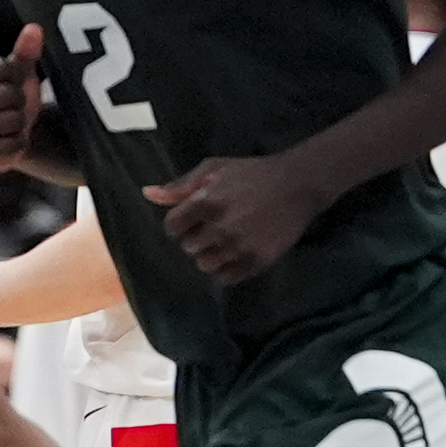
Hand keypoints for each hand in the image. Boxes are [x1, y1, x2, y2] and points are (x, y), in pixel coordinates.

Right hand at [0, 26, 46, 177]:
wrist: (10, 133)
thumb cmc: (10, 96)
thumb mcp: (18, 73)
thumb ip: (25, 51)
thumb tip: (34, 30)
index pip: (0, 69)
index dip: (16, 75)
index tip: (12, 81)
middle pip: (5, 96)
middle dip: (20, 100)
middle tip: (16, 105)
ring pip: (9, 122)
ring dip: (20, 123)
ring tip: (13, 122)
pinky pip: (9, 148)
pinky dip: (18, 145)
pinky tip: (11, 141)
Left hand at [143, 153, 322, 285]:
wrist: (298, 184)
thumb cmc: (252, 173)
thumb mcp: (214, 169)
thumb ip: (180, 185)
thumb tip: (147, 193)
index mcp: (207, 202)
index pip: (172, 227)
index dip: (179, 223)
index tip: (191, 219)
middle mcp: (221, 227)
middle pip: (188, 247)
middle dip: (196, 237)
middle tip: (214, 226)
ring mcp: (240, 246)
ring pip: (205, 264)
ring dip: (210, 254)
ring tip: (225, 240)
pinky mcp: (257, 260)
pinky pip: (226, 277)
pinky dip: (226, 268)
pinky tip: (235, 253)